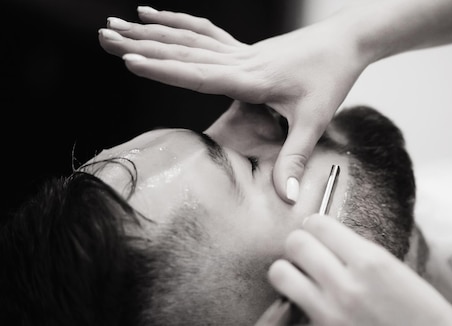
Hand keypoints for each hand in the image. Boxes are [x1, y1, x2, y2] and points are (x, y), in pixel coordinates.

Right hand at [98, 6, 367, 203]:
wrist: (345, 41)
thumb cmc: (331, 77)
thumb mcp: (315, 119)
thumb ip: (295, 157)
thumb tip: (285, 195)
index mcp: (252, 78)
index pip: (200, 73)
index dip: (165, 68)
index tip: (131, 61)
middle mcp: (241, 61)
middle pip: (183, 51)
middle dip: (141, 45)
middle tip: (104, 36)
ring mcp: (242, 51)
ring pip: (188, 40)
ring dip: (152, 32)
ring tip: (118, 24)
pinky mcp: (246, 48)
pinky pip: (205, 34)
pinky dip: (178, 24)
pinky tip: (156, 15)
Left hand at [267, 216, 451, 324]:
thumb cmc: (419, 312)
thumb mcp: (394, 271)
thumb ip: (359, 253)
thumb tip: (326, 238)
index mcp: (370, 262)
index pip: (319, 223)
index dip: (316, 225)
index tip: (318, 231)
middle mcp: (346, 285)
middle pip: (295, 242)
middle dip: (299, 244)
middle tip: (307, 252)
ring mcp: (330, 313)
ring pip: (280, 273)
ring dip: (288, 271)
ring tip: (300, 276)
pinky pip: (291, 308)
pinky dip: (295, 304)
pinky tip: (309, 304)